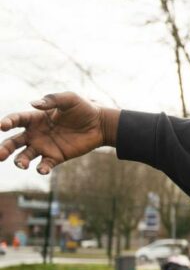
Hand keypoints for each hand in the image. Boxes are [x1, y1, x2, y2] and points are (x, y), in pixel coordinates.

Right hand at [0, 92, 116, 174]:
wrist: (100, 124)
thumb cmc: (84, 109)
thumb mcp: (70, 99)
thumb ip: (52, 100)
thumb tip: (32, 103)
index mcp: (35, 118)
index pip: (16, 120)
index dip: (7, 122)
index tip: (2, 126)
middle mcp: (35, 133)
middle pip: (13, 142)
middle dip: (4, 148)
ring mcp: (44, 146)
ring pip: (24, 156)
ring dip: (20, 161)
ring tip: (20, 164)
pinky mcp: (55, 157)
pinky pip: (44, 165)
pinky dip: (41, 169)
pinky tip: (42, 170)